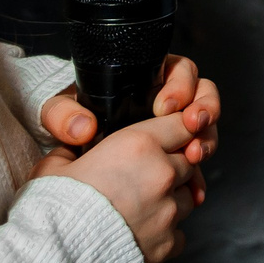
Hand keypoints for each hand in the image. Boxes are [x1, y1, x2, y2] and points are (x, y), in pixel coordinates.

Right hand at [35, 111, 202, 262]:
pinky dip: (167, 234)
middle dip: (172, 167)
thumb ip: (71, 150)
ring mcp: (168, 210)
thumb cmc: (53, 210)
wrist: (55, 259)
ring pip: (188, 197)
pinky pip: (179, 233)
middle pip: (187, 162)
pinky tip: (143, 236)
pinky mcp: (168, 242)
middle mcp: (161, 174)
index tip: (169, 138)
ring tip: (142, 210)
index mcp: (139, 145)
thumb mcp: (52, 167)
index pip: (180, 125)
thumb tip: (74, 148)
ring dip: (171, 201)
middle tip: (145, 179)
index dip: (176, 131)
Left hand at [39, 54, 221, 169]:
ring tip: (196, 156)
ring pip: (205, 130)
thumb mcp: (57, 113)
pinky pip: (195, 167)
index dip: (180, 86)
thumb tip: (83, 127)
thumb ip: (64, 115)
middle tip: (195, 124)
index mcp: (147, 80)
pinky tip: (193, 191)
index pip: (179, 71)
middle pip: (203, 96)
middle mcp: (166, 103)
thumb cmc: (65, 125)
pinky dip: (197, 179)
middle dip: (206, 109)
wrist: (65, 164)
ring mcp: (174, 133)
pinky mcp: (174, 162)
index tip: (165, 107)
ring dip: (206, 141)